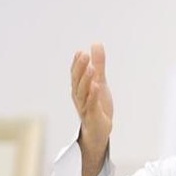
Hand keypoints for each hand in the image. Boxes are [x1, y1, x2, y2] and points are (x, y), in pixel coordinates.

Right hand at [71, 43, 113, 175]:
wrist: (99, 131)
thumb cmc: (97, 106)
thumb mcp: (100, 82)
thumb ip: (99, 65)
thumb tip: (96, 44)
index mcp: (79, 89)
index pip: (76, 74)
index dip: (77, 64)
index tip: (81, 52)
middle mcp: (79, 97)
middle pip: (77, 81)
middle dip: (81, 68)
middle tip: (85, 55)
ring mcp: (85, 107)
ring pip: (84, 92)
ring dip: (87, 80)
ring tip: (93, 68)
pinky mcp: (93, 116)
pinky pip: (92, 105)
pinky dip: (93, 95)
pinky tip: (97, 86)